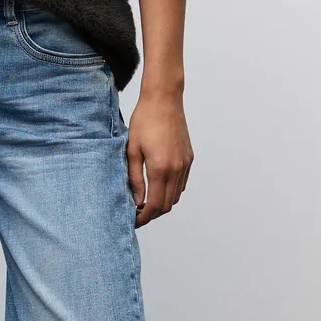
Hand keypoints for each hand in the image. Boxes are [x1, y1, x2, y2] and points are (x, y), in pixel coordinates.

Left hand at [126, 91, 193, 227]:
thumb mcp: (132, 150)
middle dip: (152, 214)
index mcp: (160, 168)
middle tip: (137, 214)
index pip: (154, 205)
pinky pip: (182, 184)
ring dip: (162, 203)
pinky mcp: (189, 158)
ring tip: (146, 202)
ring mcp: (185, 164)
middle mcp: (176, 169)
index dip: (144, 217)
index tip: (133, 220)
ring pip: (176, 196)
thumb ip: (134, 178)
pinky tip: (158, 187)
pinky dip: (171, 192)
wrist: (164, 99)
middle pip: (167, 205)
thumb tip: (137, 201)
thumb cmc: (144, 121)